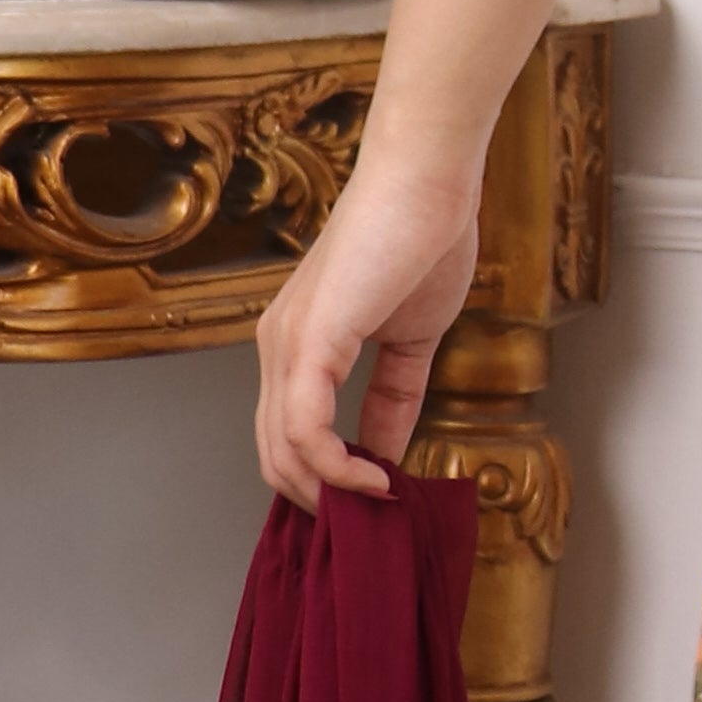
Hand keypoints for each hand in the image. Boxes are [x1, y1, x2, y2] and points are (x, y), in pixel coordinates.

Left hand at [252, 154, 487, 512]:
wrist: (427, 180)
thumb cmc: (422, 239)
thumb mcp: (412, 338)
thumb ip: (395, 396)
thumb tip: (389, 453)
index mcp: (297, 345)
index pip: (288, 436)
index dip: (326, 480)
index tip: (374, 501)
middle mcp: (277, 348)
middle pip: (274, 454)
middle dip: (321, 498)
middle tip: (373, 520)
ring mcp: (287, 345)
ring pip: (281, 451)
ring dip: (330, 491)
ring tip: (380, 502)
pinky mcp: (310, 341)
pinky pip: (304, 428)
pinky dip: (338, 466)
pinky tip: (377, 475)